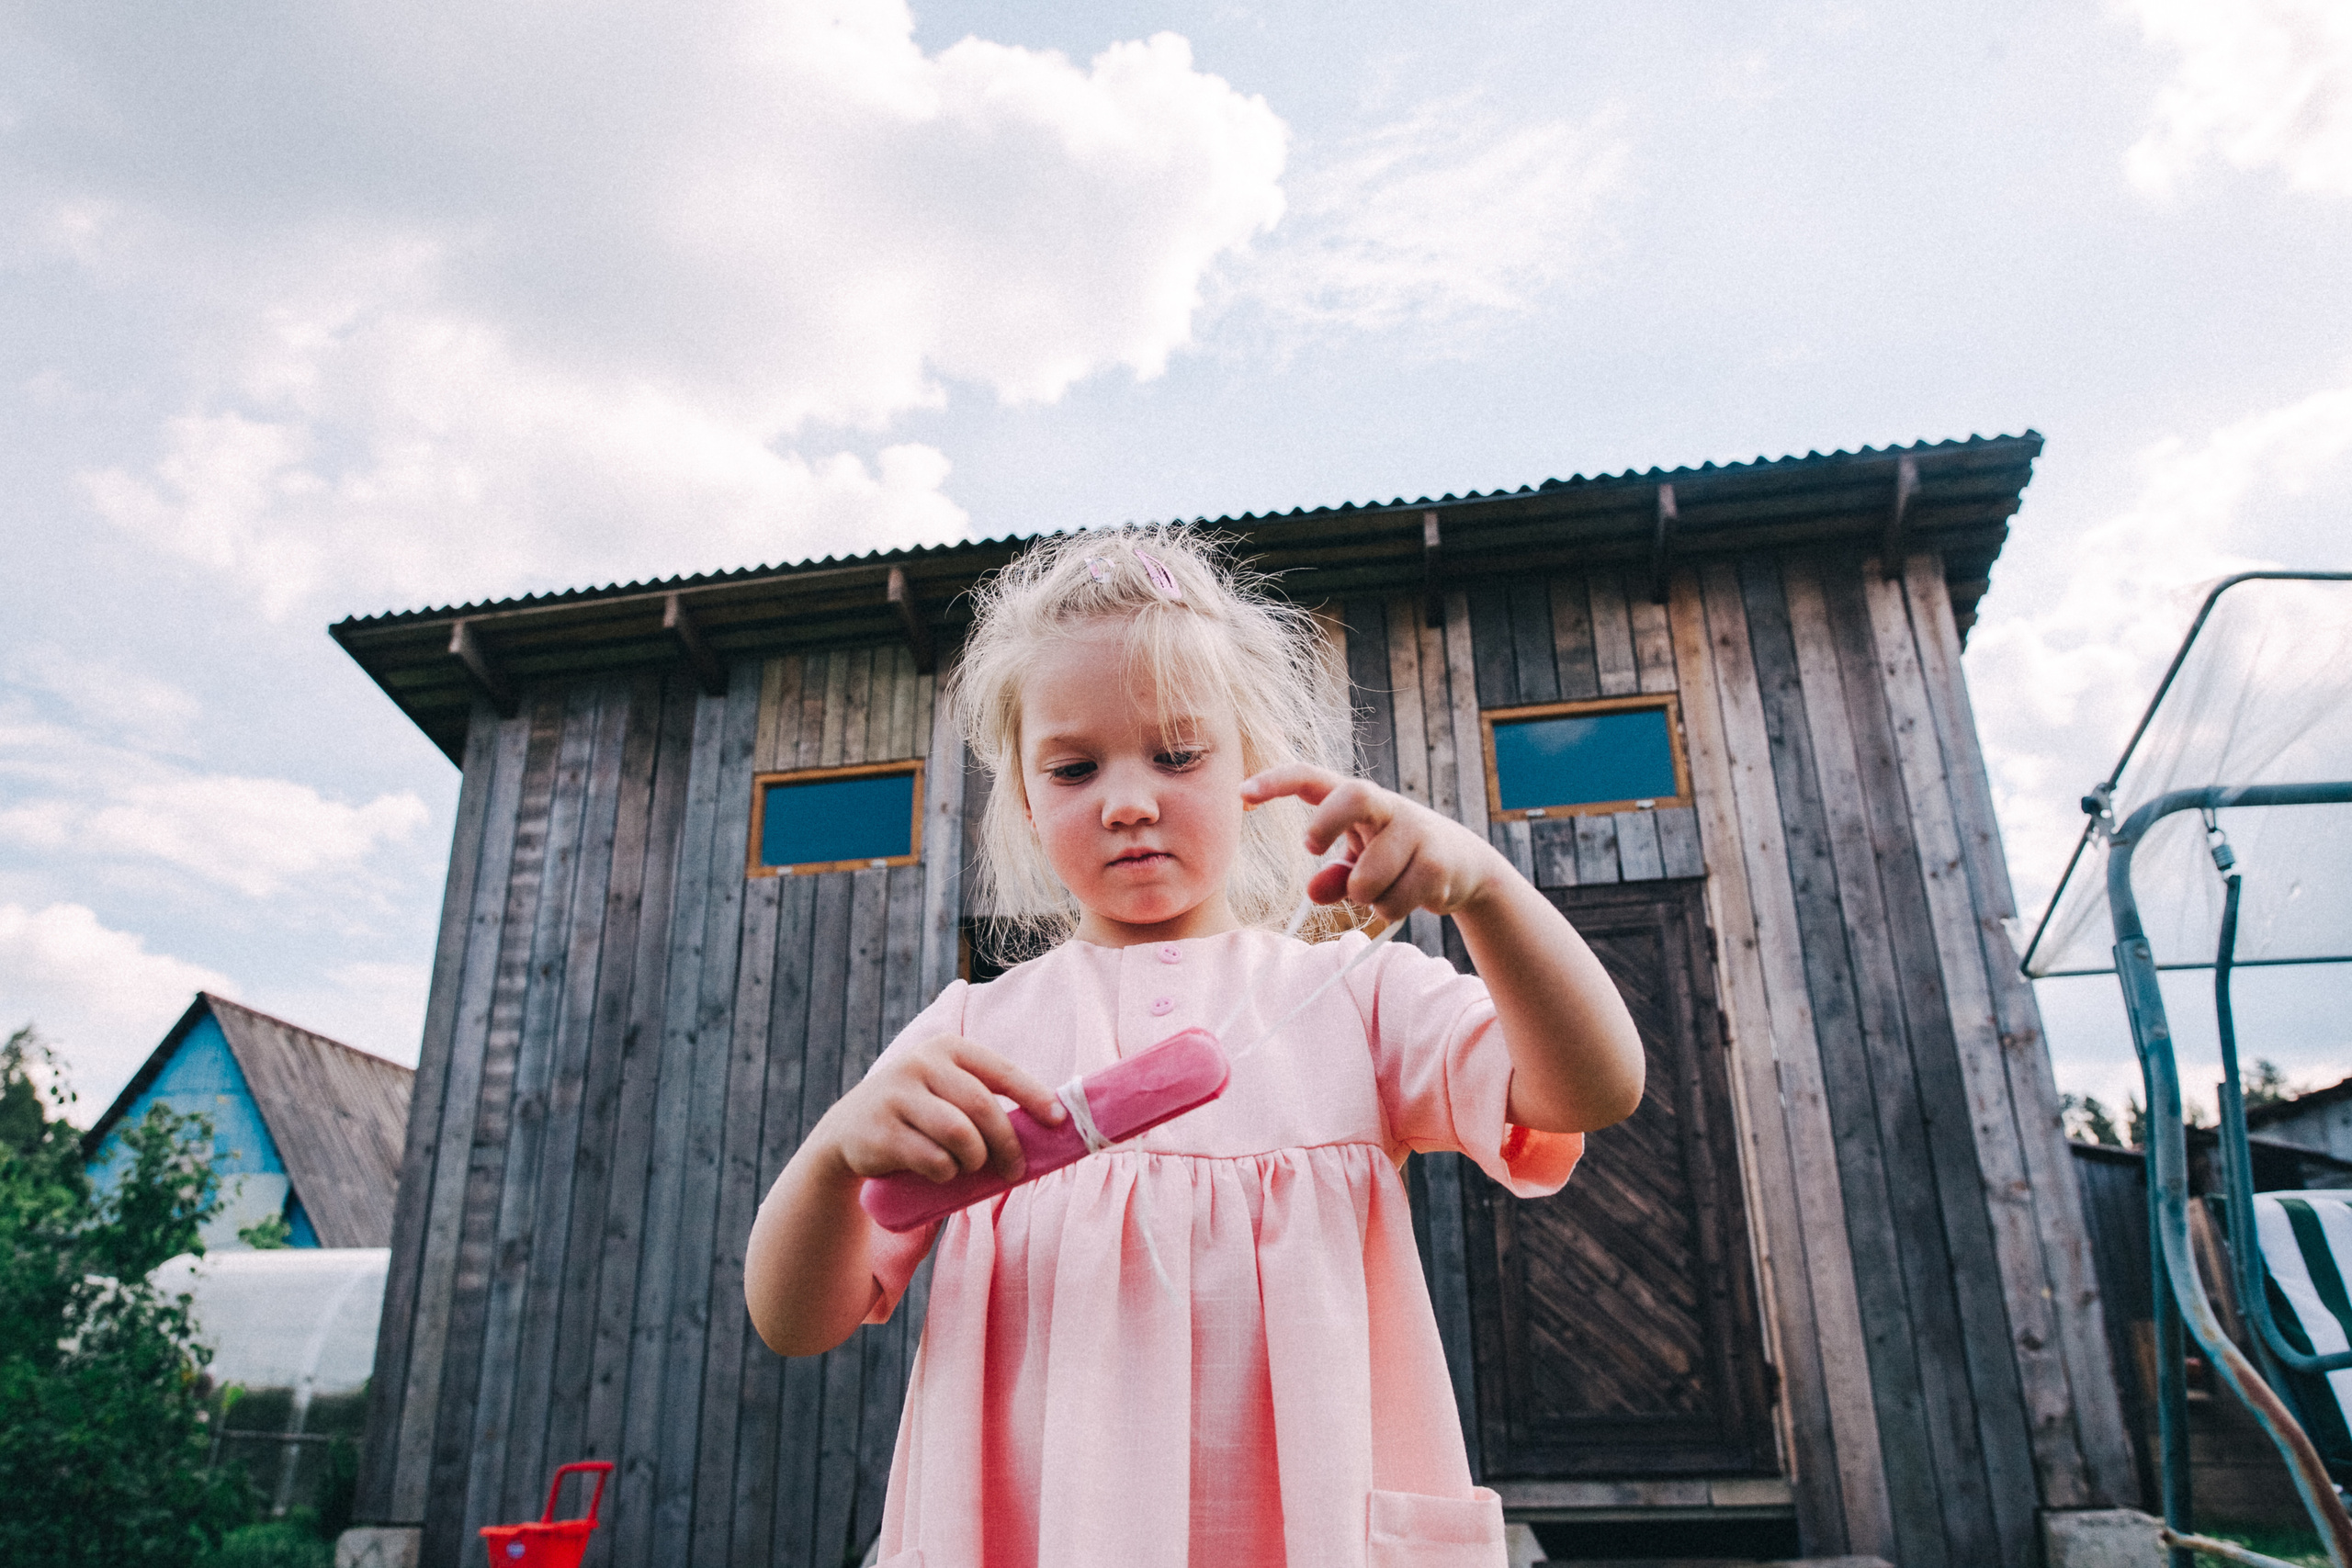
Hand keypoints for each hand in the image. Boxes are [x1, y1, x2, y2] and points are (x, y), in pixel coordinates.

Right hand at [817, 1034, 1065, 1185]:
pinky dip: (946, 1172)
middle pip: (983, 1108)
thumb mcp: (946, 1091)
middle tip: (1016, 1169)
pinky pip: (932, 1159)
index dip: (1033, 1096)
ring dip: (975, 1160)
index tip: (1057, 1121)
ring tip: (971, 1167)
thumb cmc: (919, 1113)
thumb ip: (984, 1098)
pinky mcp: (879, 1131)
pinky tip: (941, 1171)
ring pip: (959, 1135)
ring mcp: (896, 1096)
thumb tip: (1049, 1125)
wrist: (849, 1130)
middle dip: (1007, 1143)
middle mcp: (920, 1063)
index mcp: (947, 1049)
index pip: (1000, 1071)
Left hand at [1241, 764, 1507, 923]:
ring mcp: (1417, 832)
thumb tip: (1312, 893)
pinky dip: (1389, 909)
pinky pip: (1395, 900)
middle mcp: (1388, 807)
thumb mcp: (1360, 866)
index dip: (1277, 781)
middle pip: (1355, 795)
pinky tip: (1407, 899)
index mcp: (1359, 801)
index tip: (1242, 795)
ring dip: (1364, 895)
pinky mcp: (1438, 863)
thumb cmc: (1397, 860)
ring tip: (1377, 895)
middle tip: (1311, 848)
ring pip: (1370, 874)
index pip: (1314, 778)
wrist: (1467, 867)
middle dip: (1327, 822)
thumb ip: (1333, 878)